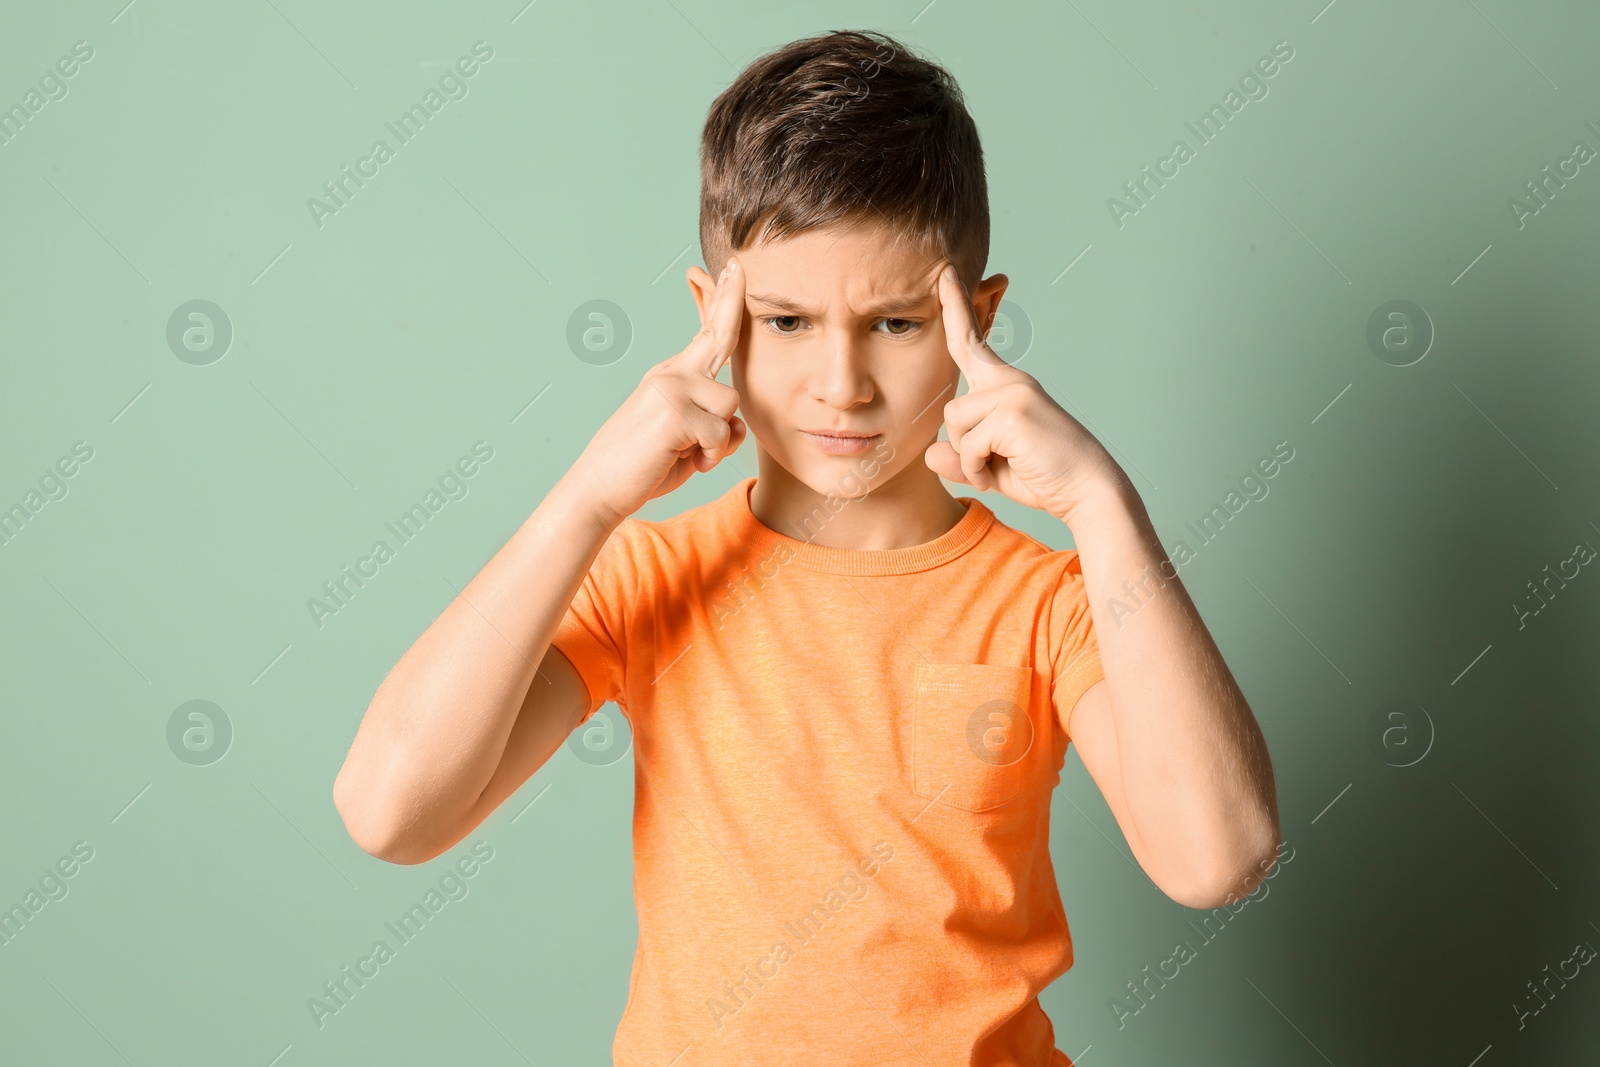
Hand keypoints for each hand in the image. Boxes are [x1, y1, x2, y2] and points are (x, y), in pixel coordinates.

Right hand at [568, 258, 747, 526]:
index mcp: (670, 377)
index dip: (720, 303)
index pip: (705, 334)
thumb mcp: (685, 441)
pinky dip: (710, 455)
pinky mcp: (674, 411)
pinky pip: (720, 432)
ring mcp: (670, 388)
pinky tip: (684, 460)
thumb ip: (712, 425)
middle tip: (739, 264)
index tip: (733, 270)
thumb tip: (736, 423)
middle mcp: (670, 374)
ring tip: (690, 454)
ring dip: (719, 438)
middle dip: (731, 302)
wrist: (598, 489)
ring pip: (729, 402)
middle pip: (719, 338)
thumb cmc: (643, 468)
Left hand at [923, 264, 1119, 522]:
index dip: (955, 308)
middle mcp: (1009, 381)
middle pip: (951, 409)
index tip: (945, 273)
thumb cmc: (1045, 477)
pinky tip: (1005, 471)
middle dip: (966, 448)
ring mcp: (1013, 392)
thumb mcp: (991, 468)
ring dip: (971, 460)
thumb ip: (960, 459)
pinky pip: (968, 445)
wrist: (1088, 490)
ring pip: (955, 426)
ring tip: (1004, 468)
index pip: (970, 341)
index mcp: (1006, 385)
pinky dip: (978, 469)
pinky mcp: (1013, 411)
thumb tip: (930, 454)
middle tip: (998, 465)